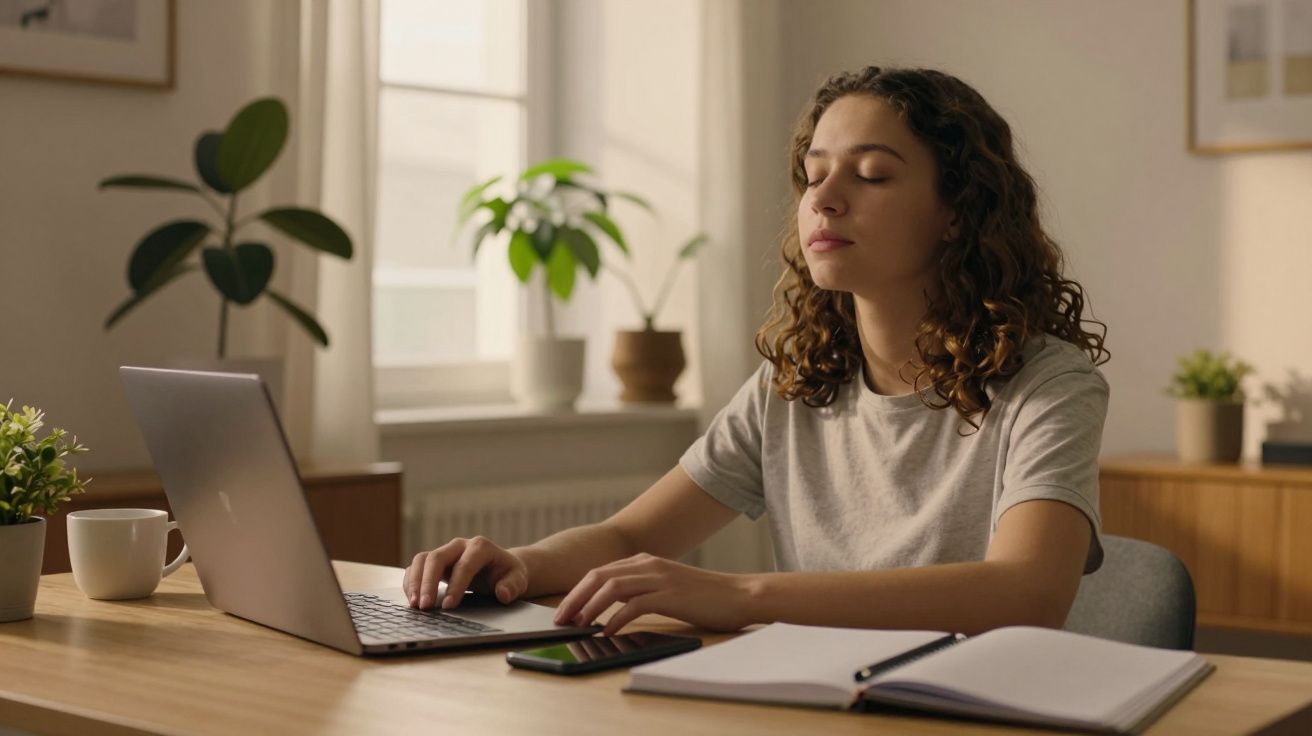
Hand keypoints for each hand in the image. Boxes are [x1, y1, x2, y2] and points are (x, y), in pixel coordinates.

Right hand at [402, 536, 528, 609]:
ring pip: (422, 560)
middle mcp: (459, 545)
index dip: (456, 585)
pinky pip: (416, 567)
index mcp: (481, 547)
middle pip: (437, 558)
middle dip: (428, 583)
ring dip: (415, 582)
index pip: (465, 565)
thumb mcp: (517, 579)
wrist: (499, 567)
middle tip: (424, 607)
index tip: (449, 606)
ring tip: (414, 605)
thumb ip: (513, 586)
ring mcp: (445, 552)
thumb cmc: (507, 573)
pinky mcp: (434, 561)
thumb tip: (503, 594)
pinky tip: (412, 600)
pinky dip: (411, 582)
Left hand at [552, 553, 756, 635]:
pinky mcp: (670, 595)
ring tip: (578, 625)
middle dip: (575, 597)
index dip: (578, 590)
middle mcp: (649, 564)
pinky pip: (634, 605)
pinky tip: (607, 632)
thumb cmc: (705, 596)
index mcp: (646, 561)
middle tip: (559, 618)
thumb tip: (612, 607)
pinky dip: (616, 618)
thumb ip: (641, 590)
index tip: (564, 609)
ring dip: (590, 607)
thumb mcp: (667, 587)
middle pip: (599, 576)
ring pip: (612, 587)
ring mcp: (660, 578)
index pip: (601, 572)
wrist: (739, 595)